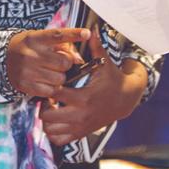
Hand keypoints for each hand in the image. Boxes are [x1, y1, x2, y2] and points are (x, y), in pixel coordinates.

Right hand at [6, 27, 90, 97]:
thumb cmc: (30, 48)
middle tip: (60, 63)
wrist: (4, 59)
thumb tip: (78, 60)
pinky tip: (46, 81)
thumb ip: (62, 46)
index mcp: (35, 38)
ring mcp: (26, 70)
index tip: (87, 33)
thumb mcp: (42, 40)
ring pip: (59, 79)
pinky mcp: (24, 85)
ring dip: (60, 77)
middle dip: (66, 64)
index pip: (57, 35)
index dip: (73, 34)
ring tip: (51, 72)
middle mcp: (30, 54)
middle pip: (63, 62)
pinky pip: (50, 91)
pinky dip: (52, 88)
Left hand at [42, 31, 147, 145]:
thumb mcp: (104, 63)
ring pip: (50, 130)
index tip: (49, 83)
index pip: (55, 94)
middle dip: (43, 106)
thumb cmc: (112, 79)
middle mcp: (80, 115)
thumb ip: (95, 47)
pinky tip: (57, 121)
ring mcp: (80, 127)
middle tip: (46, 98)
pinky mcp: (81, 134)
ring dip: (46, 120)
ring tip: (50, 109)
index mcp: (84, 97)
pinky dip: (53, 133)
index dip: (48, 88)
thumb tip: (92, 29)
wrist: (125, 100)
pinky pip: (59, 140)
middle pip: (48, 115)